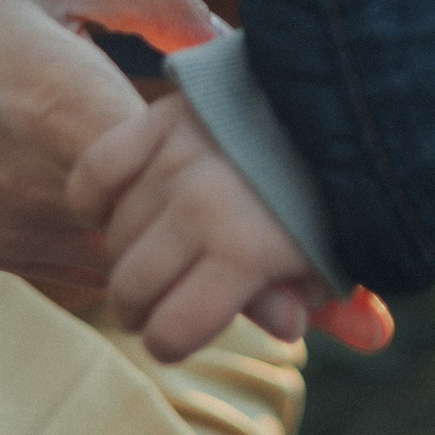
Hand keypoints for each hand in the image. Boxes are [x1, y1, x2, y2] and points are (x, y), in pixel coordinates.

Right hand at [0, 0, 223, 288]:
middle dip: (208, 181)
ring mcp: (17, 234)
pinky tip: (104, 169)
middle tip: (211, 129)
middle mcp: (50, 194)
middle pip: (177, 217)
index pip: (200, 162)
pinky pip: (86, 262)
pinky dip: (113, 229)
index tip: (230, 98)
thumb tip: (223, 32)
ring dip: (161, 209)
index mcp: (73, 115)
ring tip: (157, 147)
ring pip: (135, 247)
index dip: (229, 133)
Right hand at [71, 91, 394, 362]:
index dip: (170, 343)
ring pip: (113, 234)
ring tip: (152, 249)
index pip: (170, 331)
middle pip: (129, 288)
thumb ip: (299, 294)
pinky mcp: (160, 118)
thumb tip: (285, 328)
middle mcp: (199, 208)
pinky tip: (119, 206)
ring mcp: (174, 160)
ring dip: (126, 253)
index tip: (177, 334)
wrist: (337, 92)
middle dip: (138, 308)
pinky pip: (96, 172)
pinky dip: (96, 197)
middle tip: (155, 301)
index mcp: (243, 252)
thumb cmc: (334, 181)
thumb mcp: (332, 249)